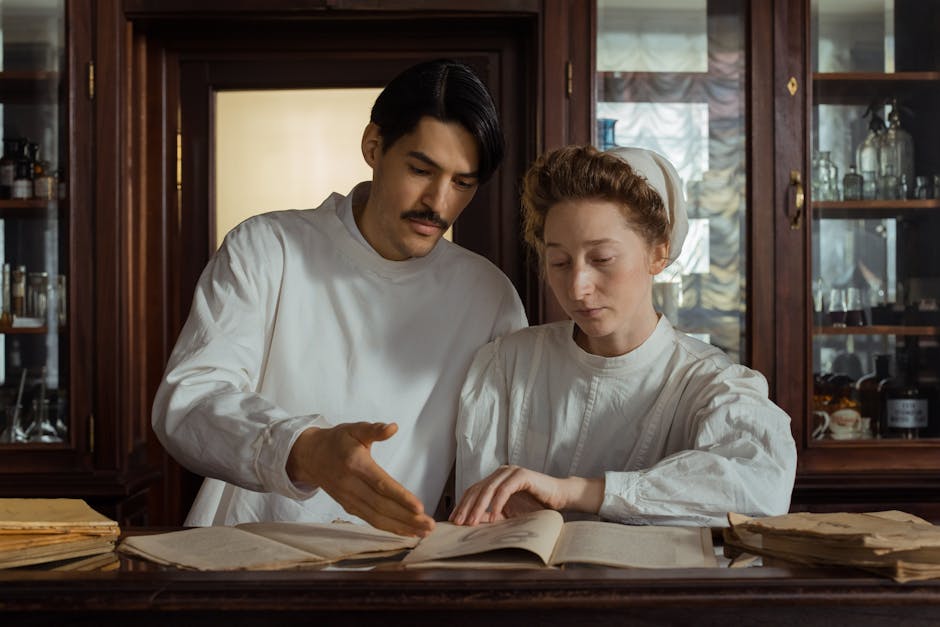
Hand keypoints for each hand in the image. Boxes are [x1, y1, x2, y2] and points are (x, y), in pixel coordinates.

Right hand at [286, 422, 434, 536]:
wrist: (310, 456)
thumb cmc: (336, 441)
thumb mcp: (354, 429)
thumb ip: (374, 430)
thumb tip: (393, 427)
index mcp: (355, 465)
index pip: (381, 485)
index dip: (401, 498)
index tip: (419, 507)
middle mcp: (351, 485)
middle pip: (382, 506)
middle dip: (407, 518)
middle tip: (430, 525)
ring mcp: (349, 499)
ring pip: (377, 518)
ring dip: (402, 527)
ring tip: (424, 532)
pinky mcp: (349, 506)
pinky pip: (371, 520)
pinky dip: (390, 528)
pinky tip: (407, 532)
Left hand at [449, 465, 603, 525]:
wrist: (559, 498)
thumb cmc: (534, 506)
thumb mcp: (508, 513)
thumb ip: (490, 514)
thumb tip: (470, 523)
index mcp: (495, 479)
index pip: (473, 490)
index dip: (462, 505)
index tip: (453, 520)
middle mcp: (500, 472)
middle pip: (477, 489)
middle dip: (466, 507)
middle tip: (458, 523)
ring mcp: (511, 472)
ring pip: (488, 488)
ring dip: (479, 507)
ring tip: (471, 523)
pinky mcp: (522, 475)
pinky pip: (505, 489)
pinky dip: (497, 504)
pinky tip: (493, 517)